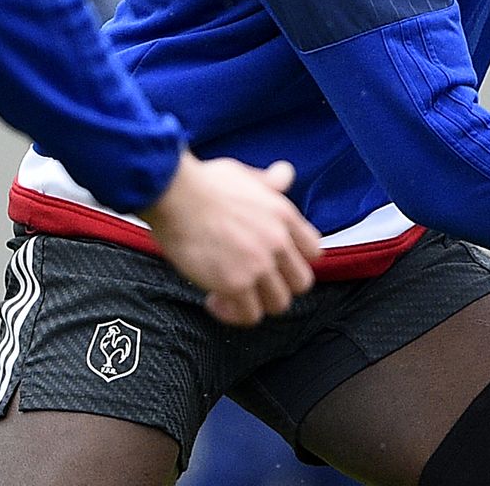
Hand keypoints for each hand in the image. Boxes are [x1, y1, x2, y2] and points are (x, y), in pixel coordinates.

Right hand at [140, 151, 321, 325]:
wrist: (176, 194)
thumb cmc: (204, 182)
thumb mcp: (244, 173)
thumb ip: (268, 180)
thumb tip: (285, 173)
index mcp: (283, 214)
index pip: (313, 251)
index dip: (296, 260)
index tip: (278, 265)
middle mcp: (277, 242)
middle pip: (301, 282)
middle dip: (280, 286)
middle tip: (256, 284)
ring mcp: (259, 265)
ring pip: (278, 304)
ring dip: (256, 303)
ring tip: (233, 295)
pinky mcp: (236, 284)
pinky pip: (248, 315)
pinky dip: (232, 313)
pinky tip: (214, 300)